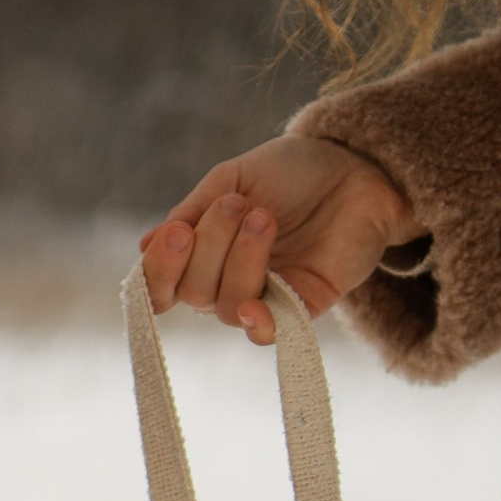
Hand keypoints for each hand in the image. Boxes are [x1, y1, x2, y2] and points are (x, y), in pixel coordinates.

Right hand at [139, 132, 413, 346]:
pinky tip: (255, 305)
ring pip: (228, 307)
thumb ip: (191, 213)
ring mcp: (265, 296)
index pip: (163, 284)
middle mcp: (228, 281)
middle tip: (236, 204)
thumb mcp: (232, 179)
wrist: (357, 167)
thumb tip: (143, 247)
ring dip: (240, 261)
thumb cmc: (291, 171)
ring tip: (264, 217)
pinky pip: (269, 334)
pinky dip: (257, 324)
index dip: (159, 270)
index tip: (177, 233)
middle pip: (194, 293)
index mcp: (204, 252)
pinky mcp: (304, 307)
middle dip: (209, 247)